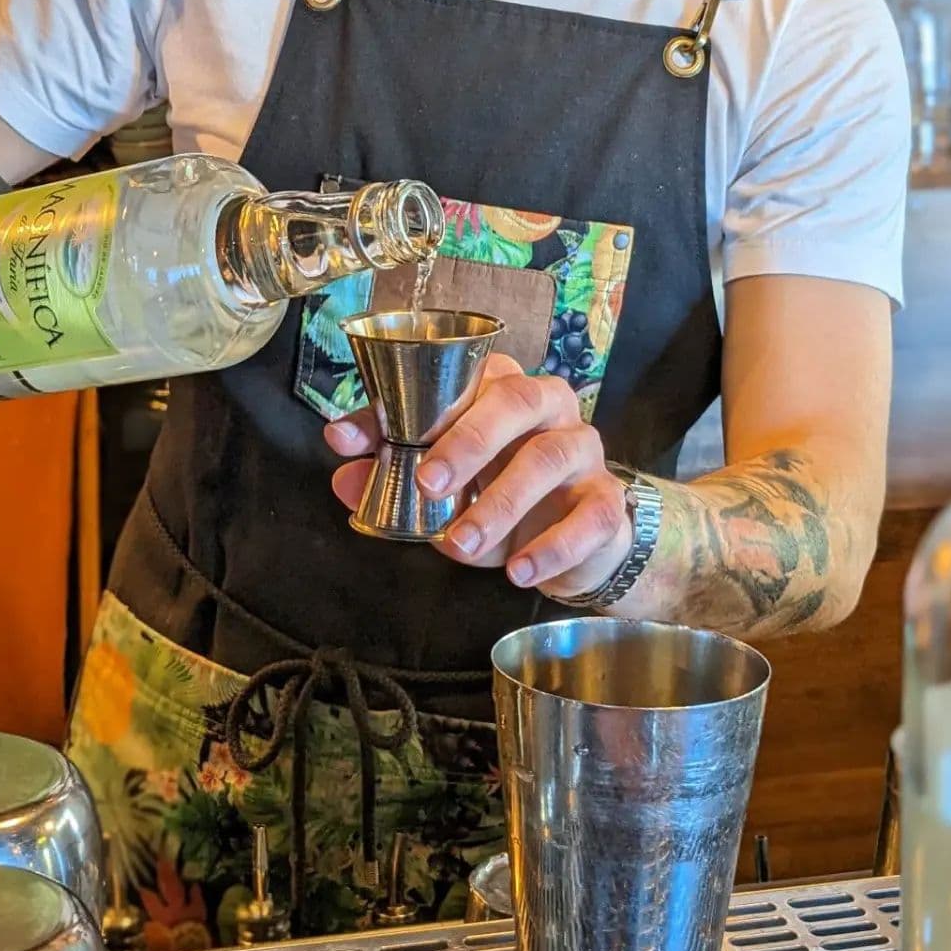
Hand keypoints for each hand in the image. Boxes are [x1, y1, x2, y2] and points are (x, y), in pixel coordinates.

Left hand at [325, 352, 631, 599]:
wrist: (579, 544)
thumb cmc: (504, 496)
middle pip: (516, 400)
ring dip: (499, 504)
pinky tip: (518, 572)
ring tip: (459, 545)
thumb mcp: (447, 487)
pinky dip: (551, 547)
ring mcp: (584, 452)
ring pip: (548, 458)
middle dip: (467, 440)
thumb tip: (341, 472)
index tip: (358, 440)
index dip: (407, 403)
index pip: (461, 378)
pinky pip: (588, 517)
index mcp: (505, 389)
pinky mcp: (608, 503)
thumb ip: (393, 474)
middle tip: (426, 484)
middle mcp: (550, 408)